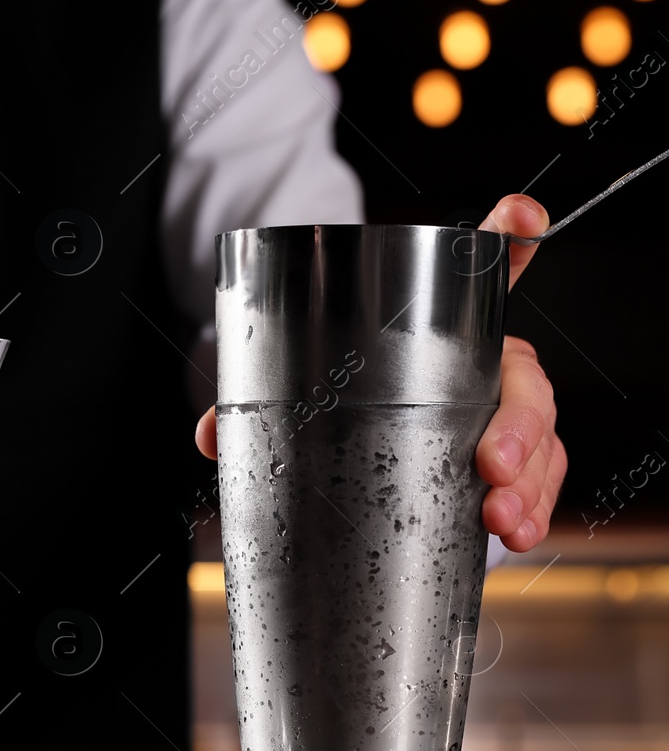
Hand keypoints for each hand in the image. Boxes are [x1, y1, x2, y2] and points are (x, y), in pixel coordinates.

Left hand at [193, 194, 564, 551]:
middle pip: (526, 382)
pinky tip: (517, 536)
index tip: (520, 214)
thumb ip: (258, 405)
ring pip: (543, 440)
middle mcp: (490, 363)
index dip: (509, 234)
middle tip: (491, 466)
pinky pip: (538, 482)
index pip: (486, 267)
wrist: (363, 438)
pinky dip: (533, 509)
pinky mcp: (511, 463)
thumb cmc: (342, 394)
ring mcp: (505, 414)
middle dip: (517, 426)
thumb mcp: (303, 390)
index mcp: (447, 325)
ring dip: (531, 483)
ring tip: (501, 519)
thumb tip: (208, 436)